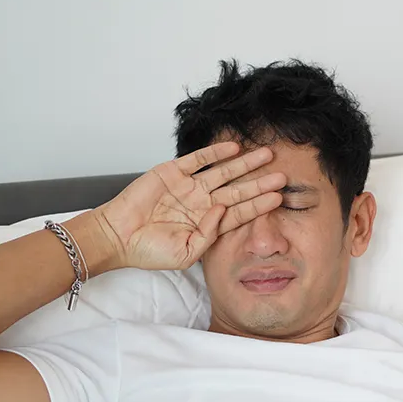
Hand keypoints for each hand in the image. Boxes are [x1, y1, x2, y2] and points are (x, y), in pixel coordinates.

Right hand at [90, 142, 286, 270]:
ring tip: (267, 155)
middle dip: (260, 182)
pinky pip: (199, 159)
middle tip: (283, 175)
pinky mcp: (173, 172)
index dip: (260, 205)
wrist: (118, 237)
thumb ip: (209, 235)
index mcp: (207, 223)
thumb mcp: (186, 253)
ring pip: (224, 172)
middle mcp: (202, 203)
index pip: (240, 212)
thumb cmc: (149, 250)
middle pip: (238, 189)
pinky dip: (216, 153)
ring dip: (245, 164)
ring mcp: (189, 186)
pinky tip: (235, 148)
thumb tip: (224, 210)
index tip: (280, 198)